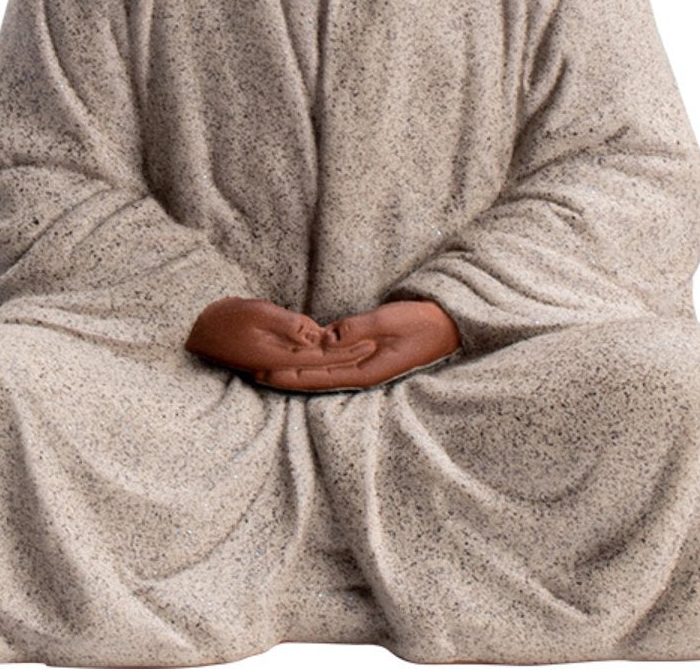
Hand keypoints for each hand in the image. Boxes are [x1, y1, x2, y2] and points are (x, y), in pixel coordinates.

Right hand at [185, 296, 376, 375]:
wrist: (195, 330)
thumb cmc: (226, 318)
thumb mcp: (259, 314)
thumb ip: (290, 325)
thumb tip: (317, 334)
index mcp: (280, 360)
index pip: (323, 358)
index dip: (348, 351)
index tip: (371, 342)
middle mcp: (280, 366)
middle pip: (322, 363)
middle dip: (349, 356)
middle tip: (376, 346)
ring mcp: (274, 362)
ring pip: (313, 361)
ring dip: (337, 356)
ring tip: (362, 347)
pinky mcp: (270, 355)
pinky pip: (300, 356)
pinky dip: (319, 352)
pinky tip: (331, 348)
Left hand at [252, 299, 460, 391]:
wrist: (447, 324)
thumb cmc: (421, 324)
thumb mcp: (389, 322)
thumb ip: (358, 329)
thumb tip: (327, 337)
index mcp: (365, 372)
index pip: (318, 377)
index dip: (289, 376)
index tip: (263, 374)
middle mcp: (360, 372)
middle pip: (314, 377)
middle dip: (283, 375)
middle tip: (251, 370)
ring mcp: (363, 363)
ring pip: (321, 369)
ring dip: (294, 366)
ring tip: (265, 363)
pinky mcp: (365, 351)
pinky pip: (334, 357)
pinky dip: (312, 356)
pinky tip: (296, 352)